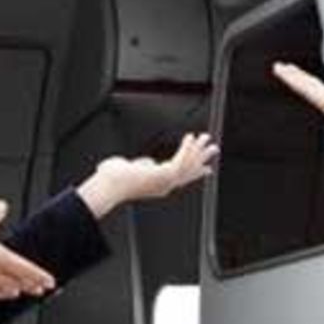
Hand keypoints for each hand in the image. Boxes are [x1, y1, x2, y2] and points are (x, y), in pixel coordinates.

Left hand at [79, 132, 217, 218]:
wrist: (108, 186)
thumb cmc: (111, 180)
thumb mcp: (131, 170)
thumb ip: (141, 166)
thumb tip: (145, 163)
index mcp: (158, 186)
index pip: (182, 178)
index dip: (196, 173)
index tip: (207, 170)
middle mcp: (165, 186)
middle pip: (190, 171)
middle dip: (203, 158)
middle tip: (214, 149)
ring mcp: (166, 181)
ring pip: (189, 164)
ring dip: (199, 149)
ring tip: (206, 137)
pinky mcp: (164, 174)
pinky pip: (181, 158)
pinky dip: (187, 147)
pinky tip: (191, 136)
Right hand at [271, 62, 323, 140]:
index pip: (313, 85)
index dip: (303, 77)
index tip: (293, 70)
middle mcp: (322, 100)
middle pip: (304, 83)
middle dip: (292, 75)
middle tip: (278, 67)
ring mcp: (319, 100)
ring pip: (301, 84)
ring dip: (288, 76)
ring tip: (277, 67)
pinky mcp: (319, 99)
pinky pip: (304, 87)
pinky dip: (293, 80)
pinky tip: (284, 73)